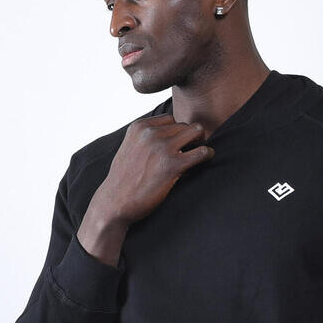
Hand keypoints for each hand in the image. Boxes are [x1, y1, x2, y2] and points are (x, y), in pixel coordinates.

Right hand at [96, 114, 213, 225]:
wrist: (115, 203)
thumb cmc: (123, 180)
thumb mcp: (129, 148)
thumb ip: (144, 138)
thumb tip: (167, 134)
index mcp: (139, 127)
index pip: (170, 119)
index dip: (176, 132)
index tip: (177, 144)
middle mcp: (150, 133)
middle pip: (184, 125)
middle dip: (190, 137)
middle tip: (191, 151)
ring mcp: (162, 148)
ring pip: (196, 131)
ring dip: (200, 142)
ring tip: (198, 154)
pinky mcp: (172, 165)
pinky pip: (201, 152)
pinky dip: (207, 154)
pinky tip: (205, 159)